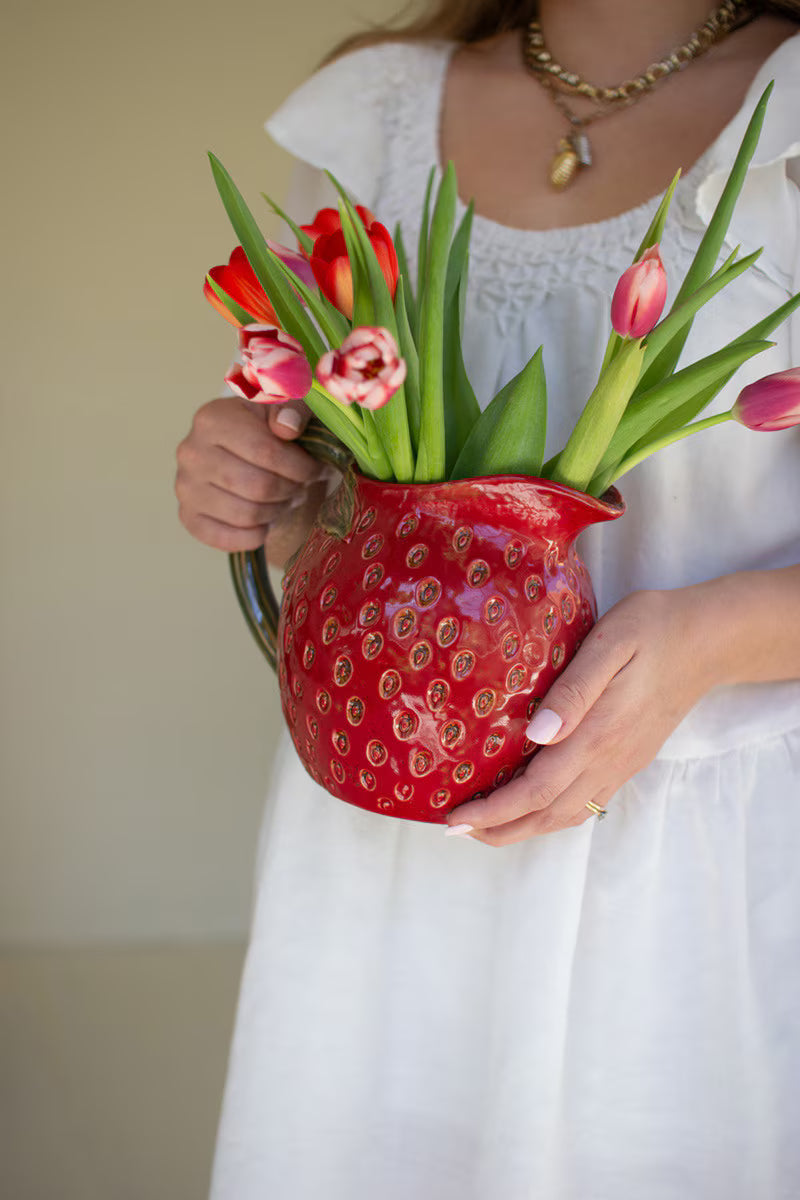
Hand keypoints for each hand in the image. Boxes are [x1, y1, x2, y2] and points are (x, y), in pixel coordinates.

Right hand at [175, 395, 326, 552]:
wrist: (241, 451)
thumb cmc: (267, 428)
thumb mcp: (285, 408)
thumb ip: (294, 409)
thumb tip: (287, 428)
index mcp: (213, 418)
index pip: (266, 452)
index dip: (300, 467)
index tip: (315, 469)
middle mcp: (191, 452)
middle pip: (258, 487)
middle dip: (290, 490)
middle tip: (300, 486)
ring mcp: (185, 487)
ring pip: (246, 515)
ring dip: (276, 511)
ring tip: (284, 499)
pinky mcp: (188, 516)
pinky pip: (226, 538)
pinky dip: (254, 536)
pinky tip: (265, 520)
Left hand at [446, 587, 719, 845]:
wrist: (707, 640)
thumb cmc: (652, 629)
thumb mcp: (609, 644)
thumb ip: (572, 692)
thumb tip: (535, 734)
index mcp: (598, 733)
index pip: (537, 789)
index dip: (494, 810)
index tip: (454, 817)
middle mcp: (610, 759)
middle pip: (548, 814)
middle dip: (499, 829)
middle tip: (453, 829)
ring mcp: (622, 763)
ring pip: (567, 814)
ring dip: (522, 827)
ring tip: (483, 825)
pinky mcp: (629, 759)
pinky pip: (585, 801)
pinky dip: (550, 814)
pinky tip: (530, 803)